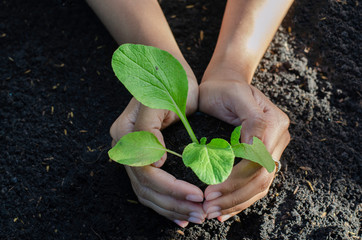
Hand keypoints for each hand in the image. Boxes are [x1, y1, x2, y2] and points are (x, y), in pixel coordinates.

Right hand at [110, 75, 205, 226]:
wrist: (169, 75)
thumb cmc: (168, 85)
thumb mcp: (160, 101)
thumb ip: (150, 129)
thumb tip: (154, 164)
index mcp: (125, 134)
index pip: (144, 172)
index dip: (170, 187)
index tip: (196, 194)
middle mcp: (125, 149)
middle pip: (145, 188)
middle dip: (173, 203)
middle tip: (200, 213)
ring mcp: (132, 155)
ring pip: (147, 193)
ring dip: (171, 208)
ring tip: (195, 217)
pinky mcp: (145, 159)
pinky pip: (151, 189)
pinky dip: (166, 204)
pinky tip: (180, 215)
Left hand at [199, 69, 289, 221]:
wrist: (227, 83)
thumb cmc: (225, 88)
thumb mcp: (235, 96)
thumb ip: (250, 119)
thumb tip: (253, 149)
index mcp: (274, 123)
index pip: (257, 162)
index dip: (234, 180)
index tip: (210, 191)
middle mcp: (279, 138)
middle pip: (260, 178)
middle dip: (234, 196)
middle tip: (208, 207)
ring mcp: (273, 149)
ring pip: (260, 186)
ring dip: (237, 202)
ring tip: (214, 212)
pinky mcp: (264, 156)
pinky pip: (257, 183)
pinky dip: (242, 199)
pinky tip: (227, 210)